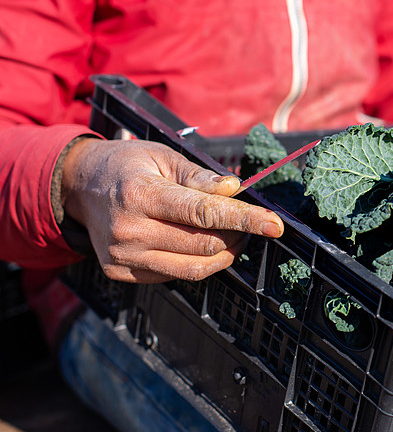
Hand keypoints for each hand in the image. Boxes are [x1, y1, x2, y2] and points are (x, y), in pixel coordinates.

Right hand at [60, 139, 283, 282]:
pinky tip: (198, 242)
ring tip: (230, 233)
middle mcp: (130, 231)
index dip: (244, 219)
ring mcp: (124, 257)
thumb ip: (200, 177)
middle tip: (248, 221)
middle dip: (237, 234)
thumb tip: (234, 189)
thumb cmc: (128, 166)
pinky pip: (177, 275)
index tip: (274, 225)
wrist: (80, 186)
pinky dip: (199, 261)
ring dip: (224, 253)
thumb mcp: (164, 156)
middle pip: (205, 245)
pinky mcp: (122, 274)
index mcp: (140, 194)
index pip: (204, 213)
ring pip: (195, 268)